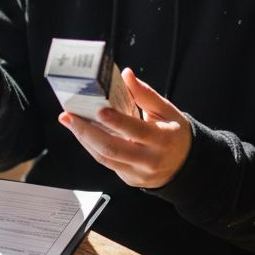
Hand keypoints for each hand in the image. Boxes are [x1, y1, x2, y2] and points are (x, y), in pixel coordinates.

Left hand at [59, 68, 190, 188]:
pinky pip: (106, 163)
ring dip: (83, 139)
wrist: (185, 166)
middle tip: (69, 116)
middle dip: (86, 131)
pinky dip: (92, 147)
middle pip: (112, 148)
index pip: (136, 130)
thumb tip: (126, 75)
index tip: (98, 109)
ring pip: (104, 158)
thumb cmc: (175, 134)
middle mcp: (149, 159)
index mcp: (162, 139)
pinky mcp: (128, 179)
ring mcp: (137, 173)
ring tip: (70, 122)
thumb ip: (146, 94)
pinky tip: (82, 133)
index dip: (116, 121)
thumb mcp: (168, 111)